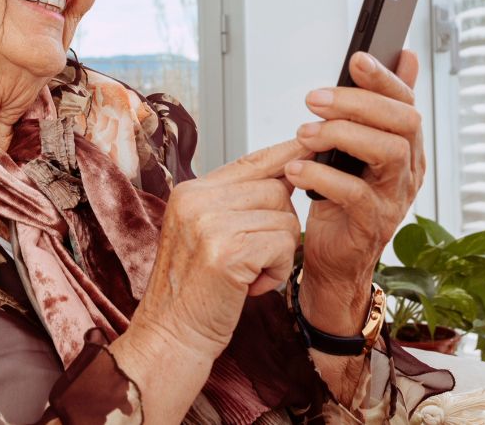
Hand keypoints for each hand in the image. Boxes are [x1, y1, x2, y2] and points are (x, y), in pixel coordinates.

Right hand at [129, 139, 307, 358]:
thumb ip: (236, 204)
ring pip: (285, 218)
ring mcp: (209, 223)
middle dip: (281, 225)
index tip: (313, 149)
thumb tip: (288, 175)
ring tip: (249, 276)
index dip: (287, 156)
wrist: (171, 336)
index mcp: (191, 192)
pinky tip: (251, 287)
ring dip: (279, 253)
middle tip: (256, 259)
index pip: (251, 161)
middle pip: (276, 188)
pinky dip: (278, 272)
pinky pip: (283, 245)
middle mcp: (197, 200)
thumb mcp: (207, 235)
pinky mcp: (227, 251)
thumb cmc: (195, 291)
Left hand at [284, 50, 425, 333]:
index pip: (406, 103)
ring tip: (304, 134)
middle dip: (358, 103)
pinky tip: (297, 169)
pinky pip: (357, 195)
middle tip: (314, 99)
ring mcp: (394, 198)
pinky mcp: (373, 224)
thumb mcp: (358, 147)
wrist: (333, 258)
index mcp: (406, 146)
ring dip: (342, 135)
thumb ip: (378, 106)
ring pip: (388, 153)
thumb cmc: (342, 199)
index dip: (384, 78)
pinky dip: (324, 177)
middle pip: (403, 122)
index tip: (356, 60)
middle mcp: (408, 169)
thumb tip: (406, 57)